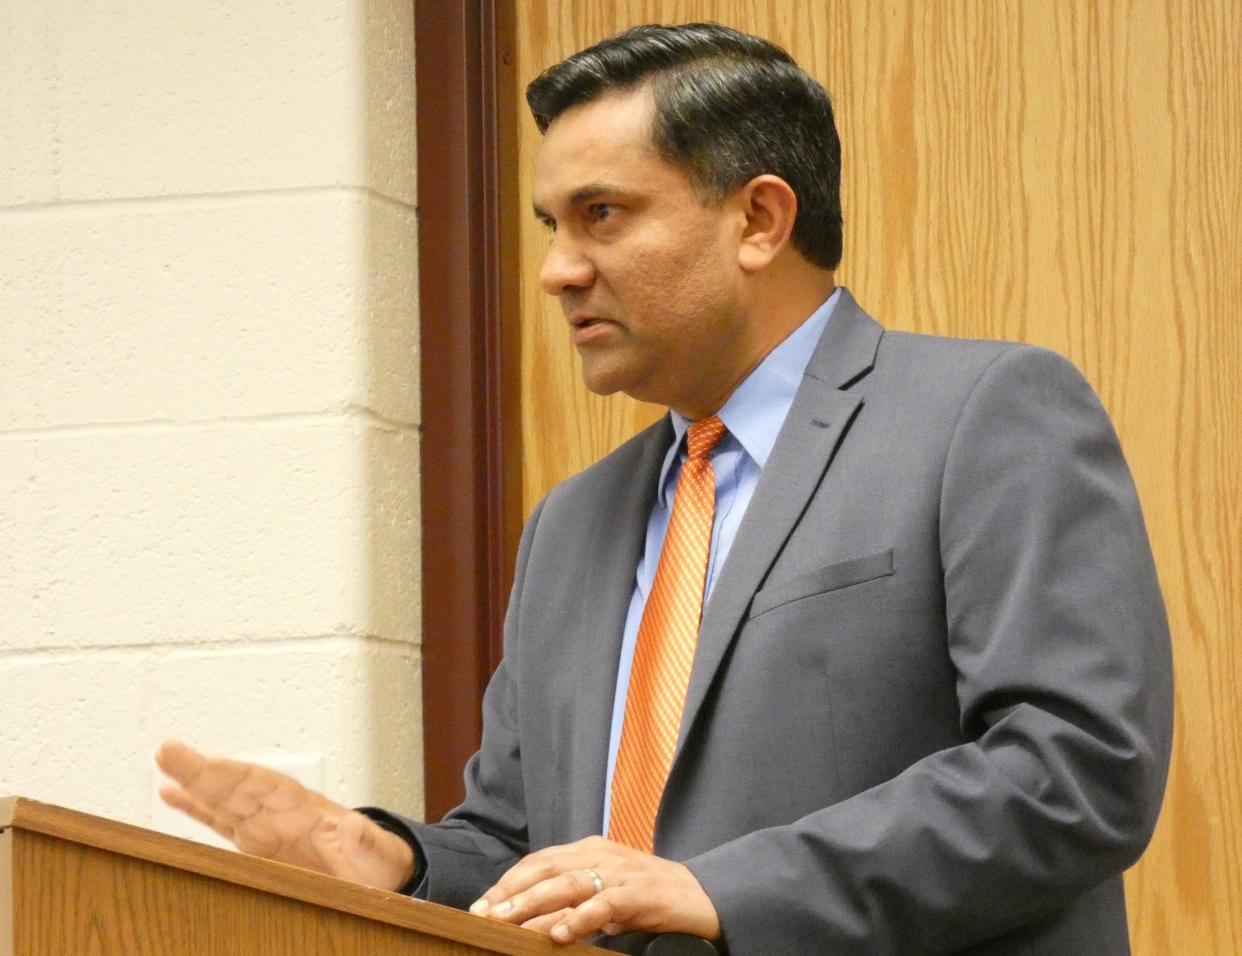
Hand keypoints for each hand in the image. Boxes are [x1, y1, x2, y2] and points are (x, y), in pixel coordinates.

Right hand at [155, 740, 414, 890]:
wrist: (378, 877)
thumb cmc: (378, 863)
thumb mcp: (376, 852)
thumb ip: (364, 840)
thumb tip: (355, 827)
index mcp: (308, 810)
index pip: (265, 787)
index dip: (235, 777)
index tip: (210, 764)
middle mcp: (280, 813)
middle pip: (235, 787)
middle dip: (202, 771)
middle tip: (167, 750)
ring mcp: (265, 827)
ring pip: (222, 799)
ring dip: (193, 783)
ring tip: (162, 761)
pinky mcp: (256, 846)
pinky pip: (220, 822)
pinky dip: (196, 807)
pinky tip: (171, 793)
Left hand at [468, 836, 719, 944]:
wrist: (698, 896)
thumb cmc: (646, 896)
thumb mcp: (603, 893)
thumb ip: (574, 899)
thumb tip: (536, 920)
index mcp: (589, 850)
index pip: (540, 860)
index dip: (509, 881)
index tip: (482, 903)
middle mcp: (600, 855)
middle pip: (546, 868)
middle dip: (511, 891)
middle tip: (484, 913)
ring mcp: (619, 872)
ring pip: (568, 883)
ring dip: (534, 904)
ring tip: (508, 922)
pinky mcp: (638, 893)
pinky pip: (604, 904)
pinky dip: (579, 918)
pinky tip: (559, 934)